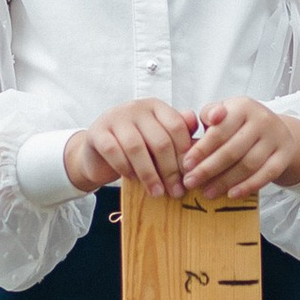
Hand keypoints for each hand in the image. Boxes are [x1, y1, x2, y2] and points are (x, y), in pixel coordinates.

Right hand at [65, 97, 199, 196]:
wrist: (98, 153)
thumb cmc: (136, 147)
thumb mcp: (159, 139)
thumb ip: (180, 136)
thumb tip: (202, 136)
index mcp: (156, 107)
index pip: (176, 126)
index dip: (185, 153)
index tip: (191, 176)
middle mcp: (136, 107)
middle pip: (159, 140)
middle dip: (170, 169)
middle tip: (176, 191)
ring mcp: (115, 118)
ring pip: (137, 147)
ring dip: (149, 174)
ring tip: (157, 192)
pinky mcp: (97, 132)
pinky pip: (114, 152)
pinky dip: (126, 168)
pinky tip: (133, 180)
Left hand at [183, 97, 299, 200]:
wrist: (276, 128)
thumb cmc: (240, 123)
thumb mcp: (224, 113)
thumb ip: (205, 118)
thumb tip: (186, 125)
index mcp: (242, 106)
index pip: (219, 131)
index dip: (201, 150)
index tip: (186, 165)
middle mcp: (261, 119)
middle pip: (232, 150)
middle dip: (208, 169)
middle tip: (191, 182)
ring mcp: (276, 137)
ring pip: (248, 164)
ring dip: (225, 181)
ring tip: (207, 192)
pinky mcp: (285, 154)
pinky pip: (267, 174)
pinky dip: (248, 186)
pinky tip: (231, 195)